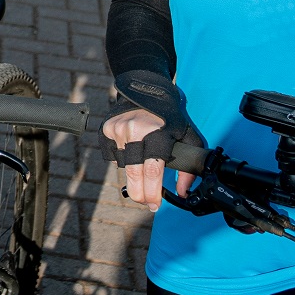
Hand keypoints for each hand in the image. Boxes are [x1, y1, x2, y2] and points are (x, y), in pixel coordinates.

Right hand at [101, 70, 205, 211]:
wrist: (147, 89)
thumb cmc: (170, 116)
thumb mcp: (188, 136)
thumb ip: (188, 167)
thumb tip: (182, 192)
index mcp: (157, 132)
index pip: (152, 171)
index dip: (153, 193)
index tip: (154, 205)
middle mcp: (135, 131)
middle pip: (133, 173)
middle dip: (140, 193)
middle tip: (146, 202)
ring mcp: (118, 129)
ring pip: (123, 166)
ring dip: (133, 174)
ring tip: (143, 168)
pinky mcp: (106, 129)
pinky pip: (112, 156)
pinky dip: (121, 160)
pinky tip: (132, 152)